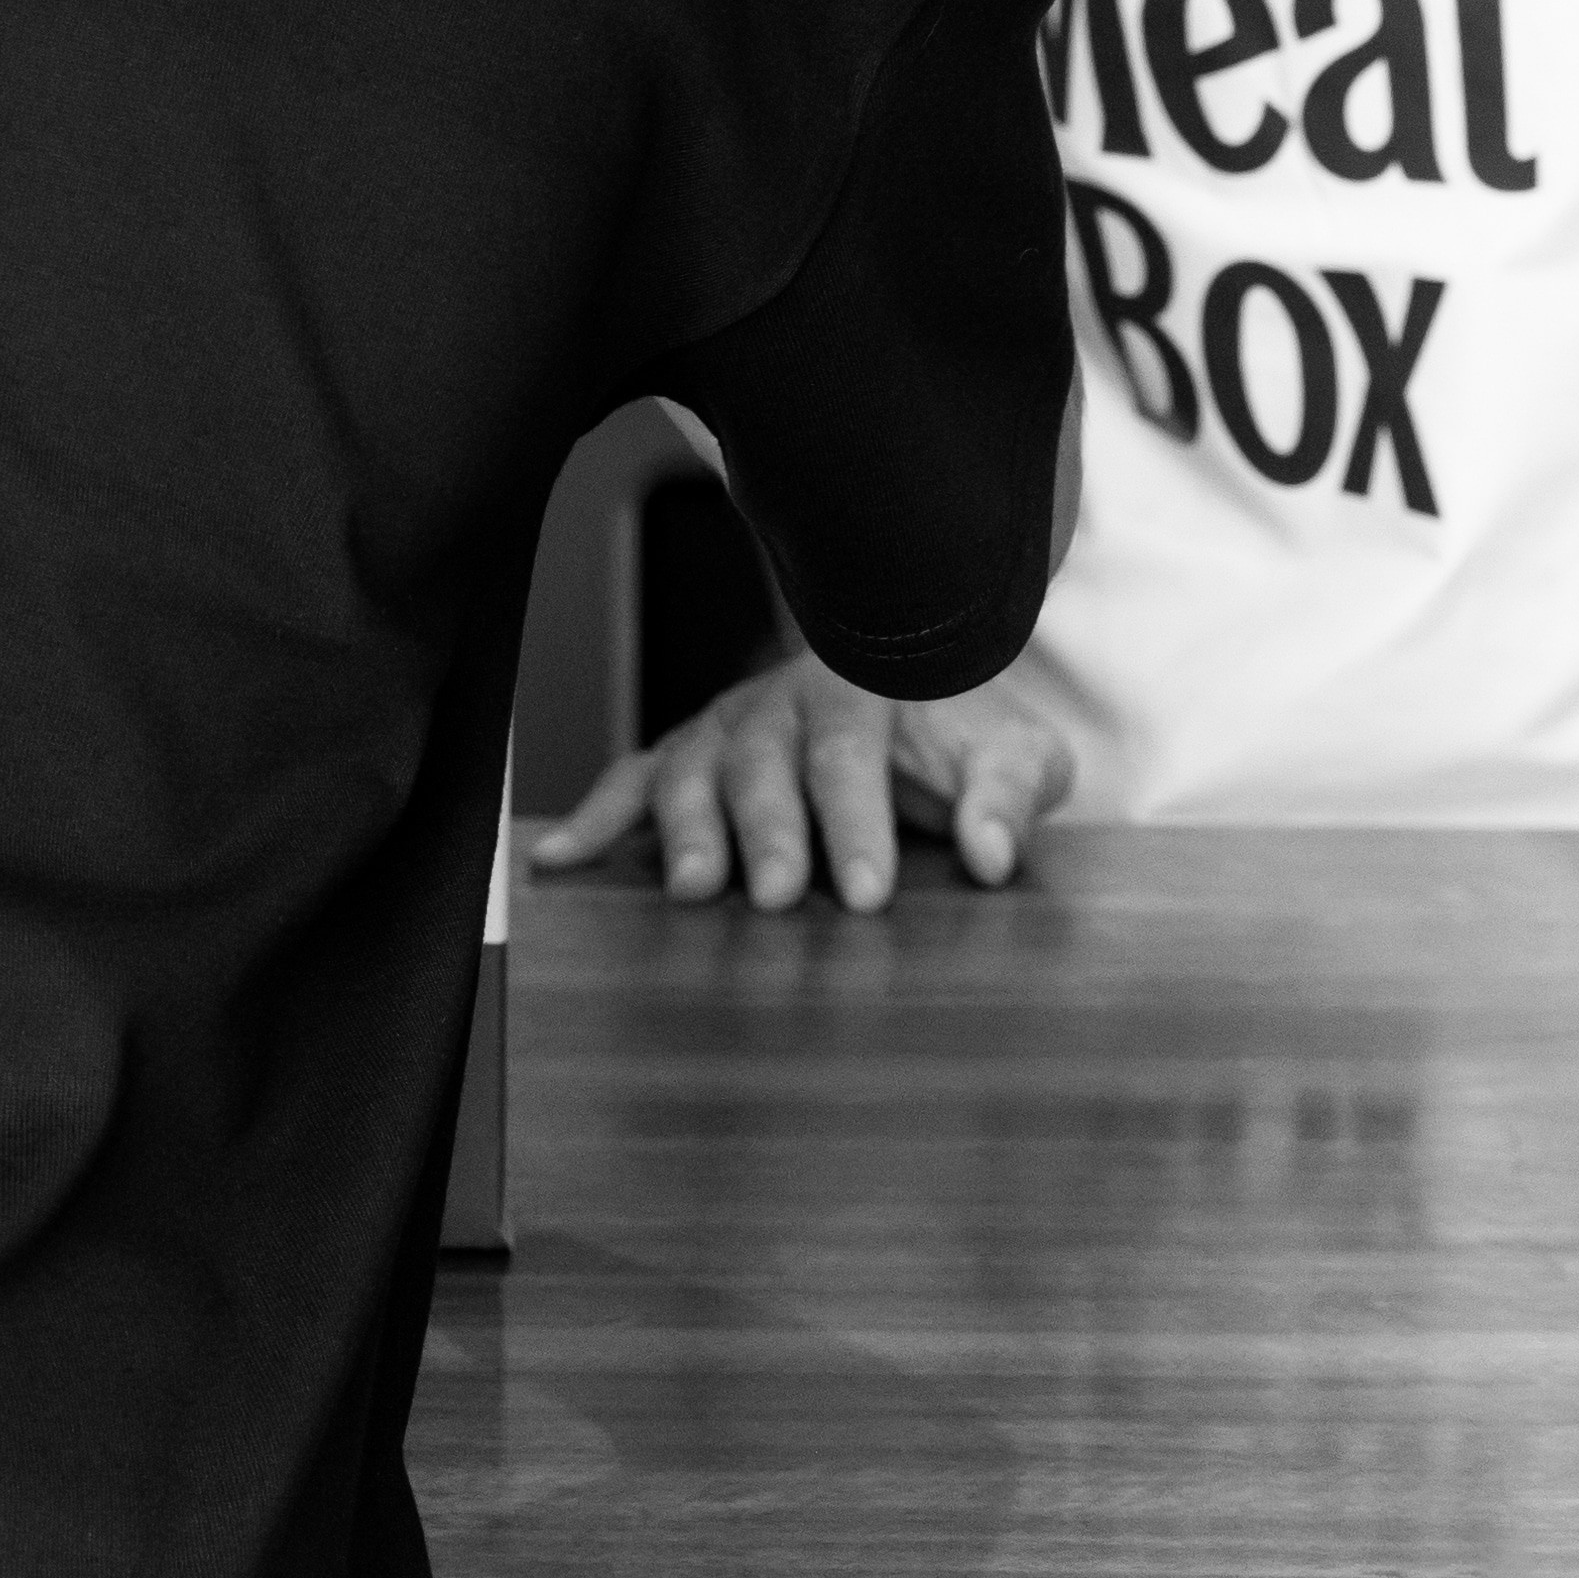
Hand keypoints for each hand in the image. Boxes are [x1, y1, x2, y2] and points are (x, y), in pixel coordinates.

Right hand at [524, 650, 1083, 913]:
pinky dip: (594, 819)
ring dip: (685, 831)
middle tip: (773, 897)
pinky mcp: (692, 756)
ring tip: (689, 891)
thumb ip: (1009, 797)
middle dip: (767, 833)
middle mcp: (781, 700)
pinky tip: (558, 860)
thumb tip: (992, 857)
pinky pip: (634, 781)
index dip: (855, 822)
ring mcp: (727, 727)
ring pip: (693, 770)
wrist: (920, 681)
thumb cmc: (967, 736)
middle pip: (763, 764)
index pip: (852, 752)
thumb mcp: (1020, 755)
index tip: (866, 893)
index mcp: (863, 687)